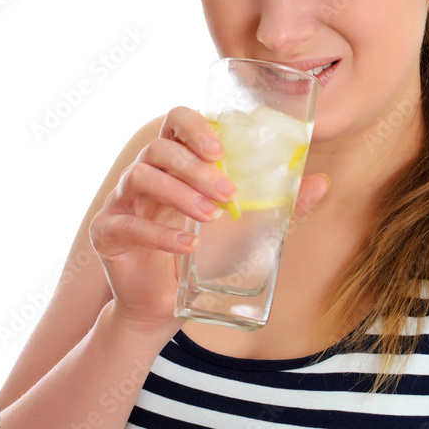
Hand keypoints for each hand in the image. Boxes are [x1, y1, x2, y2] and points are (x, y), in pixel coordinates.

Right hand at [89, 107, 328, 331]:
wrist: (165, 308)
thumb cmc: (205, 258)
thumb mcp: (250, 231)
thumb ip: (283, 207)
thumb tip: (321, 183)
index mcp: (175, 162)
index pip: (176, 121)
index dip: (195, 126)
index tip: (220, 149)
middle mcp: (145, 174)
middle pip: (160, 148)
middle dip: (196, 167)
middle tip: (228, 194)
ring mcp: (122, 202)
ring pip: (142, 177)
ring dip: (180, 194)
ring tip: (211, 218)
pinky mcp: (107, 232)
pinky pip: (128, 224)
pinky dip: (160, 234)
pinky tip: (187, 246)